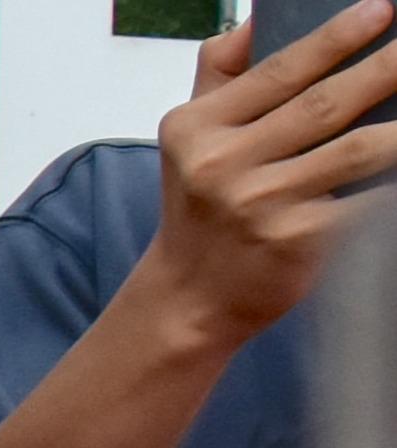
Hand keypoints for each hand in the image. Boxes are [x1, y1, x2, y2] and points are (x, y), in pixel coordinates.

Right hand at [138, 5, 396, 351]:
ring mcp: (259, 205)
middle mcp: (222, 165)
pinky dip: (390, 183)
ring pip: (355, 150)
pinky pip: (363, 201)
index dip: (336, 37)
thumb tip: (255, 20)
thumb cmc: (203, 210)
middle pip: (324, 104)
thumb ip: (221, 74)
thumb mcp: (190, 138)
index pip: (280, 70)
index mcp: (197, 128)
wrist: (191, 298)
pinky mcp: (293, 241)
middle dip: (385, 68)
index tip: (382, 9)